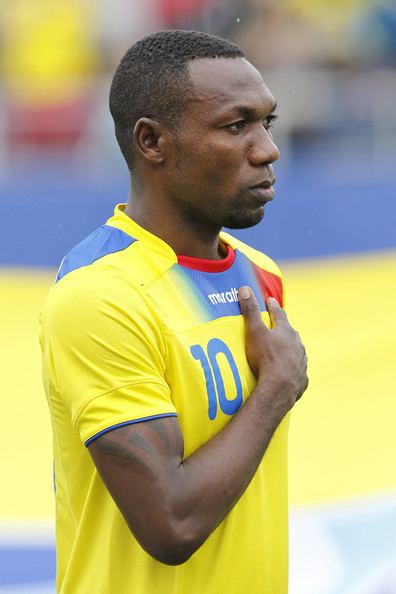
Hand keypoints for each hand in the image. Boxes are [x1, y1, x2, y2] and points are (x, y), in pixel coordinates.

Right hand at [238, 286, 307, 413]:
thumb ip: (250, 311)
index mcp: (286, 331)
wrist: (279, 388)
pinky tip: (287, 372)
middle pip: (290, 333)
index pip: (279, 314)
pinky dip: (291, 369)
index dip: (273, 307)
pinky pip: (297, 371)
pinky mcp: (301, 379)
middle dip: (283, 329)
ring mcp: (301, 362)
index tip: (269, 300)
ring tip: (281, 350)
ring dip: (289, 349)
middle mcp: (297, 344)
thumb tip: (245, 289)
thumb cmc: (266, 357)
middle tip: (276, 326)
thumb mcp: (254, 331)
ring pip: (296, 351)